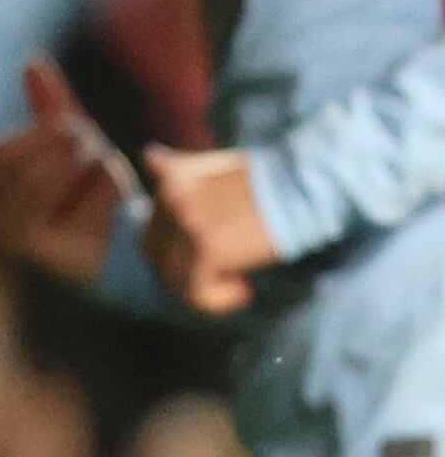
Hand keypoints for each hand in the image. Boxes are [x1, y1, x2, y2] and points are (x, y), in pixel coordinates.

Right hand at [0, 54, 131, 289]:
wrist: (125, 257)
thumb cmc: (95, 201)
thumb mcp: (76, 147)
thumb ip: (52, 106)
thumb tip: (28, 61)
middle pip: (10, 153)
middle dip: (53, 135)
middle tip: (88, 137)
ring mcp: (5, 232)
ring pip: (31, 174)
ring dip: (76, 158)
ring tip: (96, 159)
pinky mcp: (31, 248)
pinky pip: (56, 197)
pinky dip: (95, 185)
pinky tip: (106, 195)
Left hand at [141, 143, 279, 313]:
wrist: (307, 182)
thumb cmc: (271, 176)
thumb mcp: (218, 165)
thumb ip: (182, 168)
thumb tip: (149, 156)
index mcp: (171, 182)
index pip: (154, 231)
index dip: (179, 250)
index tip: (214, 253)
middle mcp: (170, 202)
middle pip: (157, 255)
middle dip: (185, 270)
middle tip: (221, 274)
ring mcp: (187, 226)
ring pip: (173, 277)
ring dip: (203, 287)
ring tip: (238, 283)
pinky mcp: (207, 249)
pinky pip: (194, 291)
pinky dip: (216, 299)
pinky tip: (242, 291)